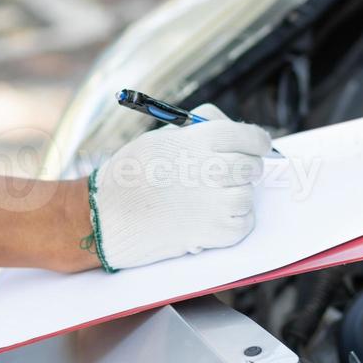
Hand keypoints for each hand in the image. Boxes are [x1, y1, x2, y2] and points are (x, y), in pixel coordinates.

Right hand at [88, 104, 270, 270]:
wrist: (105, 215)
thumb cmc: (131, 173)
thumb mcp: (163, 136)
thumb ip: (201, 129)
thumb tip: (235, 131)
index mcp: (201, 140)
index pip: (252, 137)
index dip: (256, 143)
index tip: (257, 148)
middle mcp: (213, 168)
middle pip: (252, 166)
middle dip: (243, 169)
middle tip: (226, 175)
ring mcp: (215, 202)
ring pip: (248, 196)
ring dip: (236, 197)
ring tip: (210, 199)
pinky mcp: (214, 232)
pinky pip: (243, 224)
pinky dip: (233, 222)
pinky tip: (211, 217)